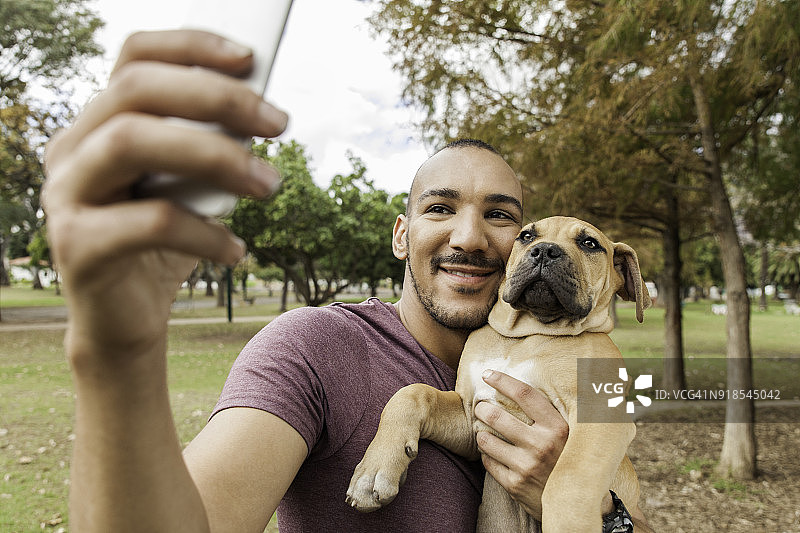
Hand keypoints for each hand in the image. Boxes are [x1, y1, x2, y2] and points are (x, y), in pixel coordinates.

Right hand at [43, 30, 287, 362]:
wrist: (126, 320)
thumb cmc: (165, 245)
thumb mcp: (190, 188)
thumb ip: (209, 148)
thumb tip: (262, 113)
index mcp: (98, 124)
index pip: (133, 58)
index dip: (190, 46)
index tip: (251, 58)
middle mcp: (72, 149)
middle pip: (136, 91)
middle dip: (217, 99)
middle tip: (279, 124)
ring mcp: (65, 195)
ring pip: (131, 143)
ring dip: (215, 157)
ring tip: (270, 185)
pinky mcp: (77, 246)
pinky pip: (148, 222)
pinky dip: (205, 233)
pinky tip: (237, 250)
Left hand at [473, 370, 567, 517]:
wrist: (576, 502)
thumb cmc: (570, 460)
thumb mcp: (571, 434)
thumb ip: (552, 412)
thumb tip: (528, 384)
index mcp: (558, 427)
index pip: (525, 394)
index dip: (502, 381)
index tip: (487, 374)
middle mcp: (542, 445)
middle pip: (497, 416)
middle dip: (482, 409)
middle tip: (480, 407)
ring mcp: (527, 466)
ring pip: (487, 440)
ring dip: (481, 433)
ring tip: (484, 432)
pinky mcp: (515, 485)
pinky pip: (488, 462)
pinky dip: (487, 455)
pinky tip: (493, 453)